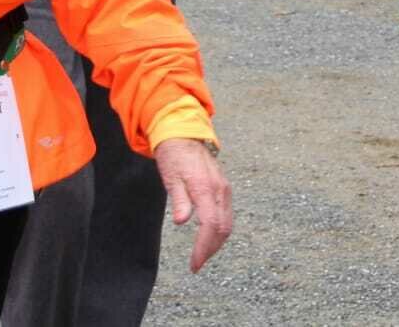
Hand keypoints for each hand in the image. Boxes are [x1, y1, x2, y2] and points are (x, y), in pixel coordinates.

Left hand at [157, 138, 233, 272]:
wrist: (185, 135)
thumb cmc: (175, 157)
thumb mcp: (171, 177)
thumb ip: (179, 199)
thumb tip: (182, 221)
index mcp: (206, 188)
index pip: (211, 225)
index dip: (203, 248)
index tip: (194, 264)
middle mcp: (220, 190)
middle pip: (223, 228)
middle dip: (211, 250)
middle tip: (196, 264)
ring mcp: (224, 189)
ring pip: (227, 223)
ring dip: (216, 242)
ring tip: (201, 255)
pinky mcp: (224, 189)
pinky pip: (226, 214)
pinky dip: (219, 230)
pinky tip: (208, 237)